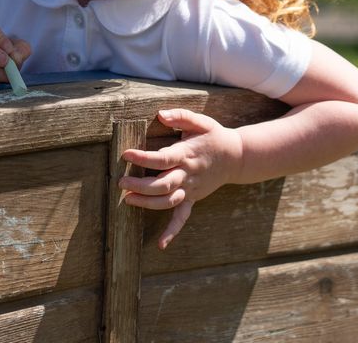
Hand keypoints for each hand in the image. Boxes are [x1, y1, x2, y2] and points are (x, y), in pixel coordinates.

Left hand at [119, 108, 243, 248]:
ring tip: (128, 200)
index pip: (162, 159)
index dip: (143, 158)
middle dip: (140, 186)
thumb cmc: (213, 136)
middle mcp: (187, 174)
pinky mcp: (193, 198)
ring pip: (168, 201)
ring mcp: (190, 189)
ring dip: (147, 203)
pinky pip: (182, 217)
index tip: (126, 154)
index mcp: (186, 154)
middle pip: (162, 185)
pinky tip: (161, 244)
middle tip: (121, 182)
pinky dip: (172, 231)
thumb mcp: (201, 121)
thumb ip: (181, 116)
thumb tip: (161, 114)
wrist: (236, 156)